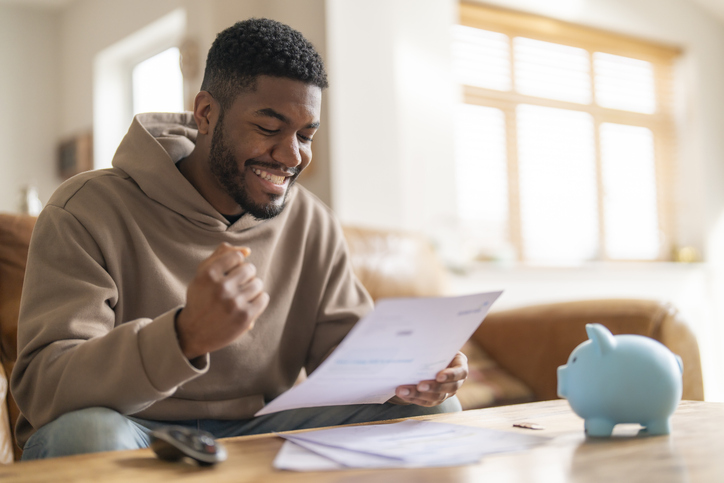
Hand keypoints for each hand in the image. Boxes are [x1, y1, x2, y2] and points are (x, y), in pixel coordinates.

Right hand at [175, 243, 269, 359]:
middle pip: (250, 269)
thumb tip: (247, 250)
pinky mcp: (245, 317)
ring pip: (258, 283)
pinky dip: (258, 300)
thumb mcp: (202, 274)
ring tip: (240, 296)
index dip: (235, 265)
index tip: (228, 274)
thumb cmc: (201, 298)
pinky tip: (247, 304)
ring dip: (251, 288)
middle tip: (235, 286)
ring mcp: (234, 303)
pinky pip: (264, 298)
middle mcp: (220, 288)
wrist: (194, 332)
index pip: (237, 257)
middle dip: (245, 276)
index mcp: (207, 274)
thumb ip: (221, 255)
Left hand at [390, 351, 467, 406]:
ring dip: (418, 395)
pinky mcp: (436, 399)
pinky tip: (403, 394)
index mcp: (460, 365)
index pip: (460, 372)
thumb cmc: (435, 348)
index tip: (438, 376)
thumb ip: (433, 345)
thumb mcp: (438, 344)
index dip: (451, 376)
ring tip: (403, 390)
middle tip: (419, 386)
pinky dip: (414, 398)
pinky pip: (426, 402)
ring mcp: (447, 392)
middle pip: (448, 388)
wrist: (431, 357)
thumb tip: (417, 340)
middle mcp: (456, 381)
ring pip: (436, 397)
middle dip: (432, 387)